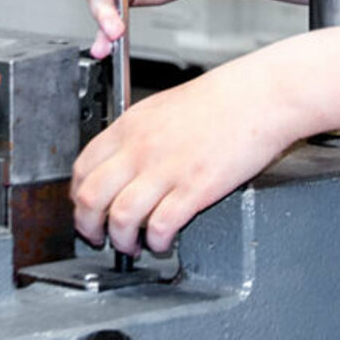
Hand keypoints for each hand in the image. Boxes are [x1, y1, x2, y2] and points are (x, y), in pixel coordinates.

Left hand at [71, 50, 299, 254]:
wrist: (261, 94)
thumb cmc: (222, 98)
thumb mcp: (164, 106)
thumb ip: (138, 134)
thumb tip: (122, 164)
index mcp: (132, 124)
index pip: (82, 167)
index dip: (78, 197)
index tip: (87, 209)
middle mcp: (142, 146)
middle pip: (90, 197)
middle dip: (88, 226)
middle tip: (98, 236)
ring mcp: (167, 168)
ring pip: (119, 218)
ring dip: (121, 241)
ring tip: (132, 246)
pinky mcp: (195, 188)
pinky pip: (161, 226)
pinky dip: (157, 242)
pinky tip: (164, 240)